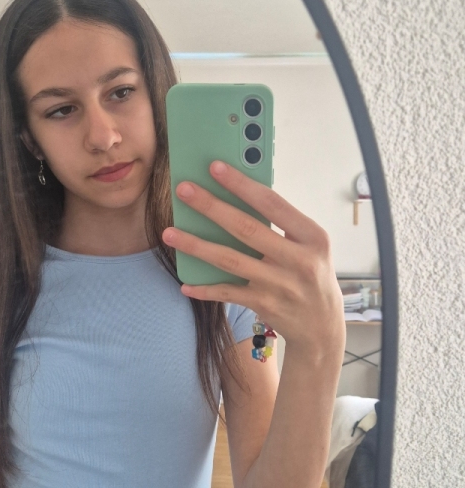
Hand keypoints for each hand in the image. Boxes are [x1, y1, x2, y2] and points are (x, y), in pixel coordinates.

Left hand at [162, 160, 344, 359]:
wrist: (322, 324)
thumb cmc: (312, 274)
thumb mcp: (309, 245)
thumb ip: (282, 224)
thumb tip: (237, 198)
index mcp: (312, 236)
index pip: (272, 203)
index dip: (242, 185)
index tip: (215, 167)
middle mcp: (298, 260)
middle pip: (246, 228)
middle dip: (211, 207)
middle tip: (184, 190)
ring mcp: (280, 284)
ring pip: (230, 260)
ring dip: (197, 245)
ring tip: (170, 233)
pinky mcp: (264, 304)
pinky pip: (228, 292)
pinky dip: (205, 288)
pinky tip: (185, 283)